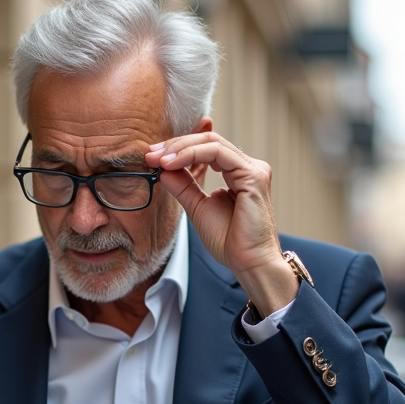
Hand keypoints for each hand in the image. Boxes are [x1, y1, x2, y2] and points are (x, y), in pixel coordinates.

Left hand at [146, 132, 297, 315]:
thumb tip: (163, 169)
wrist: (248, 262)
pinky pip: (218, 153)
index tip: (152, 158)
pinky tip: (172, 163)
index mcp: (238, 173)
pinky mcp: (253, 176)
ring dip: (180, 148)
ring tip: (159, 159)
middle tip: (151, 154)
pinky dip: (192, 155)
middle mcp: (248, 167)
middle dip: (176, 144)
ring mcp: (253, 169)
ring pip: (212, 142)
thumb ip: (183, 187)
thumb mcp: (197, 207)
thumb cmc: (229, 241)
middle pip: (208, 140)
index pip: (206, 148)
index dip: (178, 149)